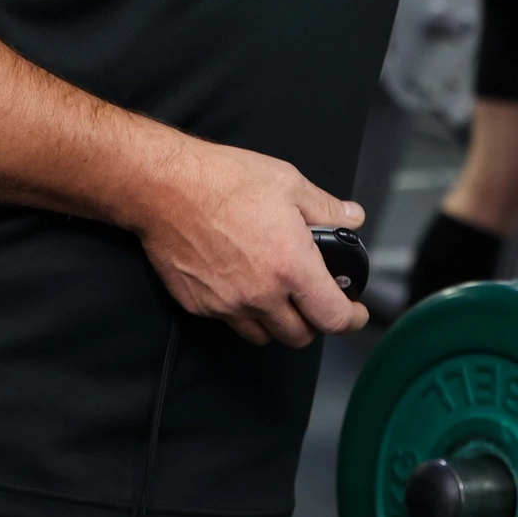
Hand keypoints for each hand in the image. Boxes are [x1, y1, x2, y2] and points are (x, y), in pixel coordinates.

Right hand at [129, 137, 367, 346]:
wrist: (164, 187)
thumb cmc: (222, 180)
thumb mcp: (287, 183)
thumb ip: (326, 207)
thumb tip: (352, 216)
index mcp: (291, 266)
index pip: (333, 317)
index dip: (351, 319)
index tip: (353, 311)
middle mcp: (261, 294)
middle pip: (300, 336)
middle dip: (313, 321)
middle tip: (312, 298)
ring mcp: (228, 304)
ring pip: (264, 336)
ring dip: (276, 322)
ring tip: (275, 293)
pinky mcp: (199, 305)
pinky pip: (229, 321)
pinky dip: (240, 311)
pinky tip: (238, 282)